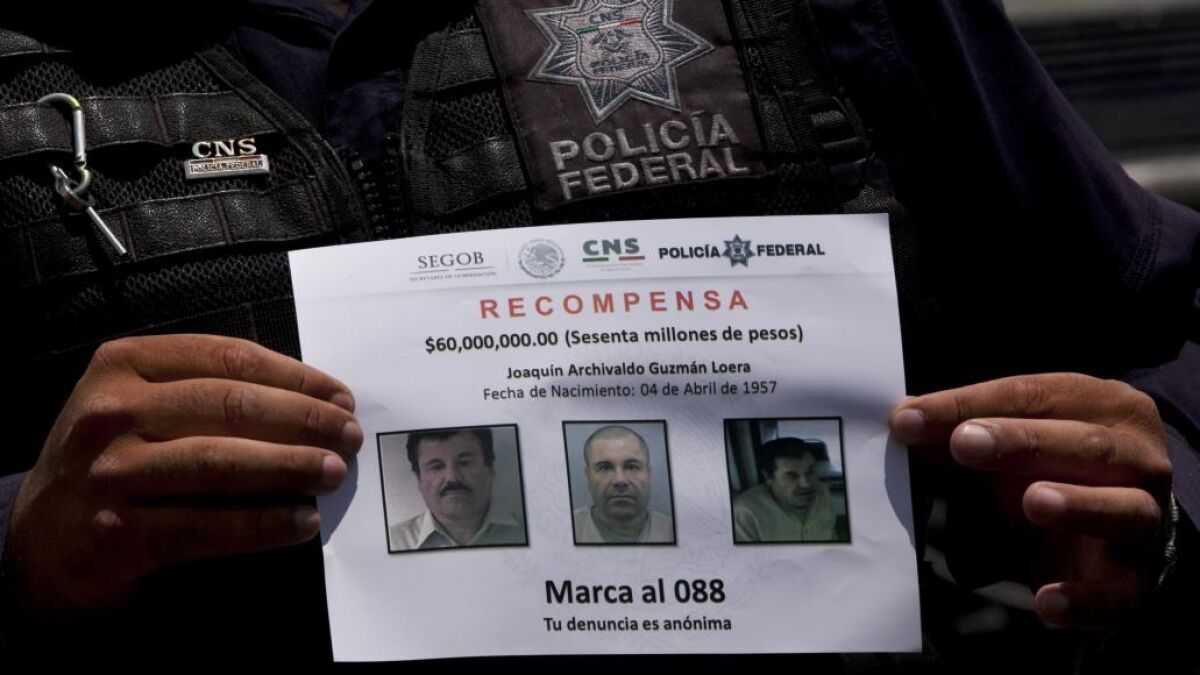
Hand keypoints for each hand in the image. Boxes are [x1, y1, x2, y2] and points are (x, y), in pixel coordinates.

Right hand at [5, 334, 362, 615]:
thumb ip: (209, 393)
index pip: (228, 359)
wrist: (41, 540)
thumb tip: (315, 402)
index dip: (296, 377)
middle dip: (304, 420)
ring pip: (221, 462)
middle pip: (231, 406)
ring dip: (290, 466)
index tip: (340, 396)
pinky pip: (207, 525)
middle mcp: (111, 412)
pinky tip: (302, 522)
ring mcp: (110, 473)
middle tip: (349, 436)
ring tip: (334, 473)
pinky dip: (263, 524)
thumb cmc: (116, 461)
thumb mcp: (144, 406)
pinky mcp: (117, 534)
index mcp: (124, 364)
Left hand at [891, 373, 1171, 627]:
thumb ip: (960, 432)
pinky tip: (1047, 603)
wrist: (1121, 521)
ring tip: (1033, 502)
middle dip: (1020, 442)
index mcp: (1097, 405)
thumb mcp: (1007, 440)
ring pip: (1122, 508)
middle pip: (1081, 443)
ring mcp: (1143, 516)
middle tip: (964, 443)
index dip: (967, 405)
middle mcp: (1134, 455)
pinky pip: (1119, 591)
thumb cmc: (1051, 464)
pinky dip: (1085, 599)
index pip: (1028, 396)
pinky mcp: (1136, 576)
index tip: (908, 420)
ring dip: (1077, 505)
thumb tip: (904, 424)